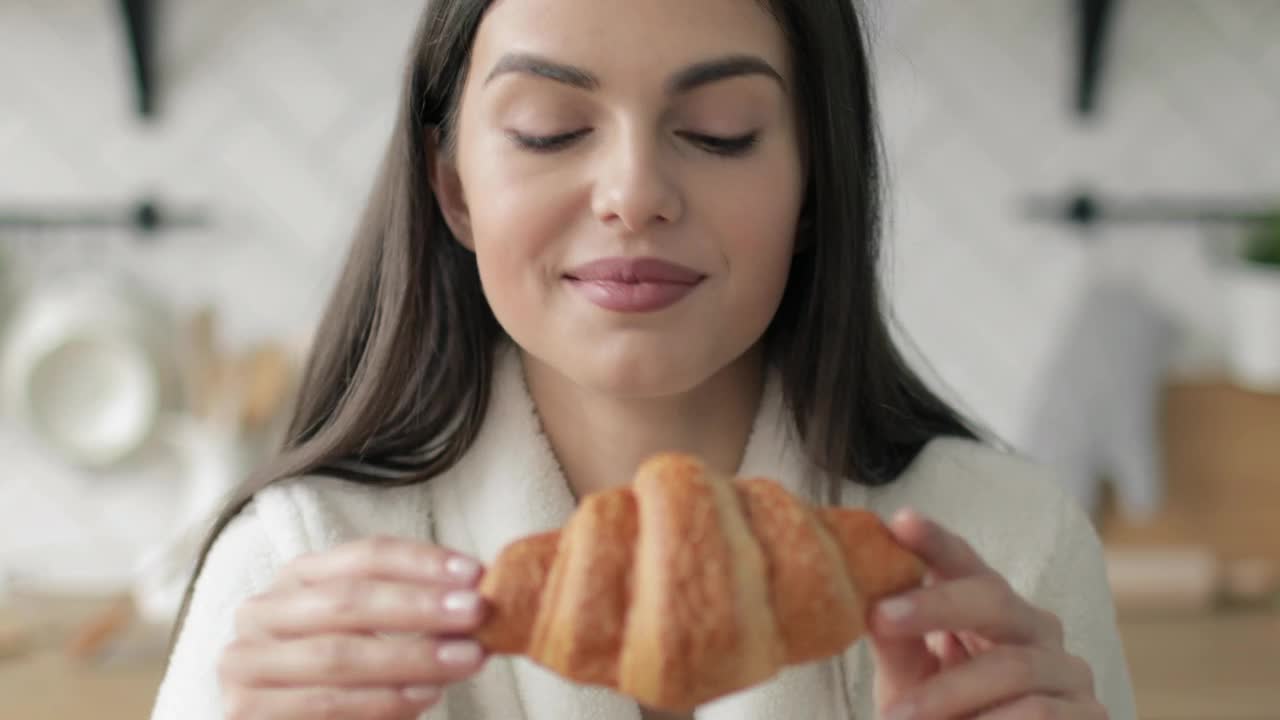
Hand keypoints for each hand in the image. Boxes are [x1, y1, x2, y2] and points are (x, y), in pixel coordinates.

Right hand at [218, 536, 489, 718]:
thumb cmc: (347, 678)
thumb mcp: (377, 636)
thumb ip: (415, 615)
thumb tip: (478, 596)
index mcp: (298, 577)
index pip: (363, 556)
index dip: (421, 561)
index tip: (474, 572)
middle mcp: (263, 612)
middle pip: (347, 601)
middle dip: (418, 606)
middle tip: (475, 612)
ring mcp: (246, 664)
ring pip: (337, 654)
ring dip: (410, 657)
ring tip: (464, 659)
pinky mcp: (245, 713)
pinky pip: (324, 703)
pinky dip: (380, 700)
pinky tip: (424, 696)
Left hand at [869, 510, 1105, 718]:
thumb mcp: (910, 683)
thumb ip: (896, 644)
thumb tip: (864, 599)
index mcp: (990, 609)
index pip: (963, 564)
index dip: (934, 541)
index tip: (900, 522)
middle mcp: (1034, 628)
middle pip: (994, 599)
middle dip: (934, 605)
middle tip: (880, 618)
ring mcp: (1068, 671)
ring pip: (1013, 666)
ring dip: (948, 693)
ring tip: (897, 718)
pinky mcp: (1090, 715)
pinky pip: (1042, 713)